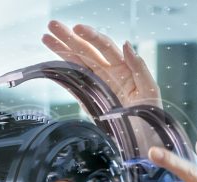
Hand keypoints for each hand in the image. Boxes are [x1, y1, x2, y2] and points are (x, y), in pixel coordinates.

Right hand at [42, 20, 160, 108]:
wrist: (143, 142)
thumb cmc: (151, 116)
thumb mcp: (149, 90)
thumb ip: (139, 67)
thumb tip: (126, 44)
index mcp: (123, 68)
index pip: (105, 47)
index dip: (91, 36)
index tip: (77, 28)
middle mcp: (109, 73)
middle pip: (86, 51)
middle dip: (69, 38)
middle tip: (52, 25)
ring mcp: (97, 85)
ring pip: (77, 63)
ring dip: (62, 50)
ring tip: (46, 37)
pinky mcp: (89, 100)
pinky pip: (74, 84)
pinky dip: (63, 74)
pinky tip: (52, 63)